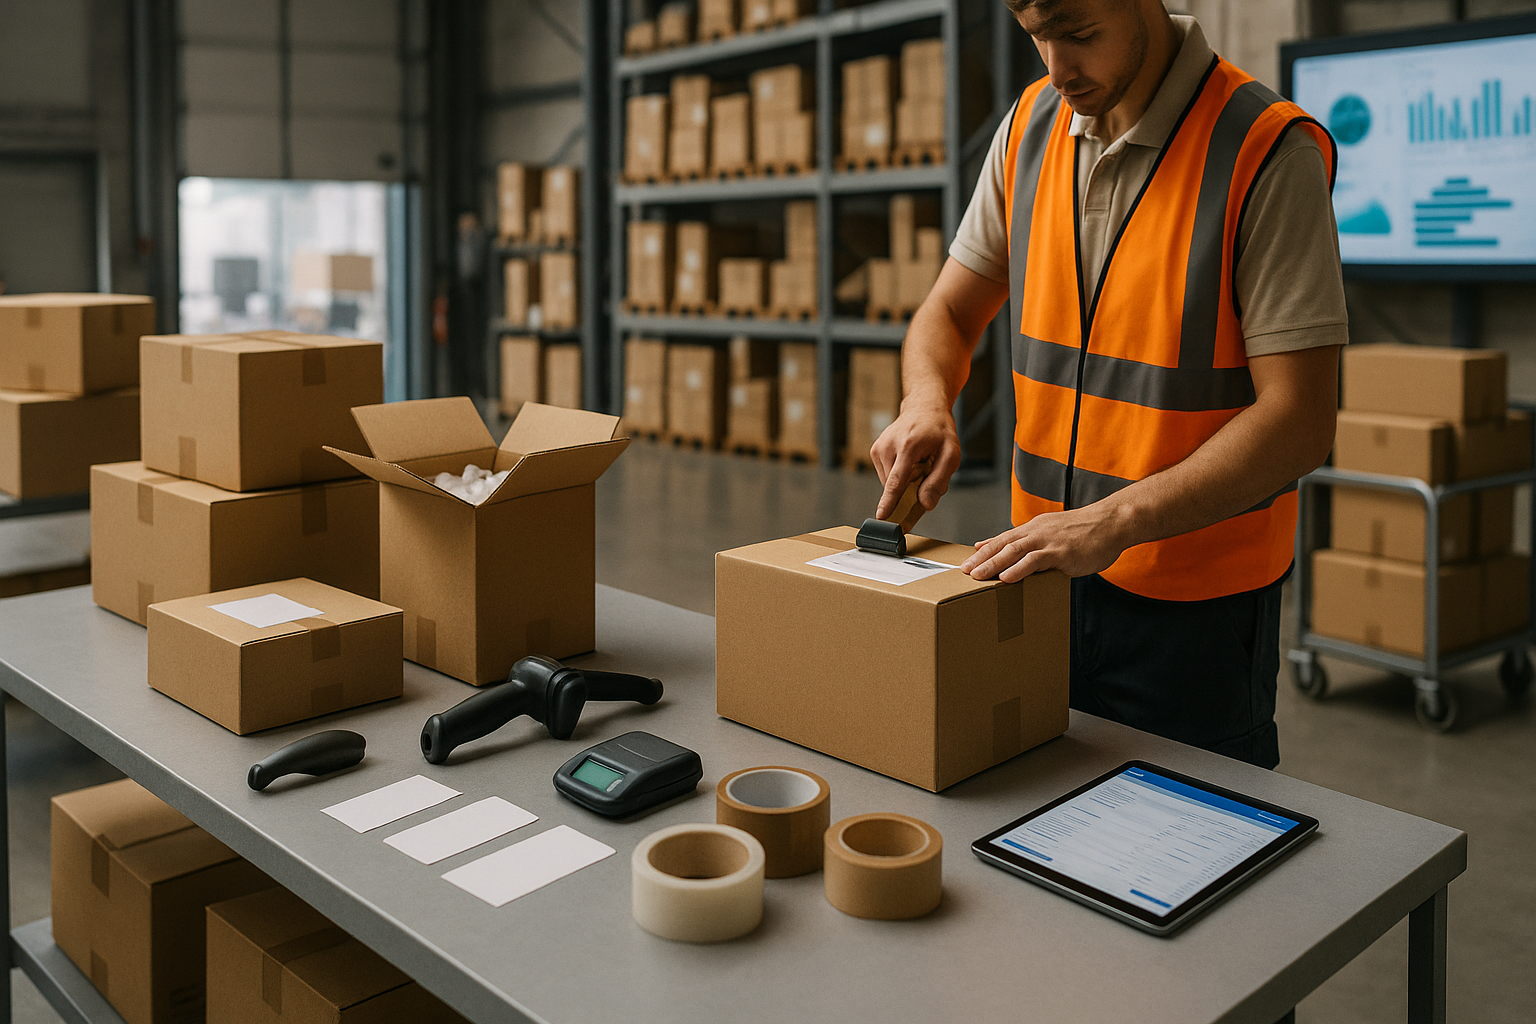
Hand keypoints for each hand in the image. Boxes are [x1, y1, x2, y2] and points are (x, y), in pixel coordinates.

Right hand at [871, 399, 962, 518]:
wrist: (924, 408)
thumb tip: (925, 504)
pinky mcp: (875, 451)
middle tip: (926, 470)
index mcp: (908, 446)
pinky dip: (899, 474)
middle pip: (895, 486)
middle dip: (911, 489)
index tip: (881, 516)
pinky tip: (908, 460)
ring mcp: (879, 448)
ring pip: (890, 483)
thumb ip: (938, 481)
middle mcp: (889, 446)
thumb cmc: (939, 431)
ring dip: (906, 481)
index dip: (889, 501)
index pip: (896, 480)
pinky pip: (887, 475)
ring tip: (917, 463)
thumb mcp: (951, 454)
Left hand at [960, 504, 1132, 581]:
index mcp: (1034, 529)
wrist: (1113, 522)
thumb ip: (1034, 541)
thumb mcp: (1054, 532)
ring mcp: (1049, 541)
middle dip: (982, 558)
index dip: (984, 550)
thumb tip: (1020, 554)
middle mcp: (1037, 532)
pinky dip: (1019, 569)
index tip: (967, 561)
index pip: (1003, 539)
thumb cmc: (1086, 531)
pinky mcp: (1062, 552)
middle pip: (1003, 544)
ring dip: (993, 564)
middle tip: (964, 571)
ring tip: (977, 576)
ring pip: (1014, 551)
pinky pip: (1036, 560)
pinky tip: (1006, 577)